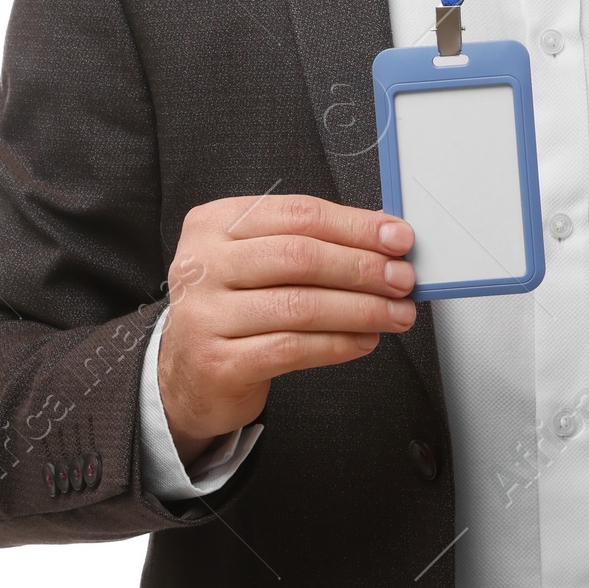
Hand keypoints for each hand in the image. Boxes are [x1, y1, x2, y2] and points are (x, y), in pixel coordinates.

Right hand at [158, 194, 416, 465]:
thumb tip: (384, 235)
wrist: (186, 372)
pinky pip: (293, 348)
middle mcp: (203, 264)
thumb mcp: (261, 259)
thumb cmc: (236, 305)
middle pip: (300, 257)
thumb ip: (313, 242)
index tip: (398, 238)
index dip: (356, 226)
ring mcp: (204, 315)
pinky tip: (365, 339)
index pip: (299, 215)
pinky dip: (338, 344)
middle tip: (402, 278)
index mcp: (215, 223)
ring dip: (361, 309)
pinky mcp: (217, 363)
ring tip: (396, 313)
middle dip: (362, 268)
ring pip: (300, 306)